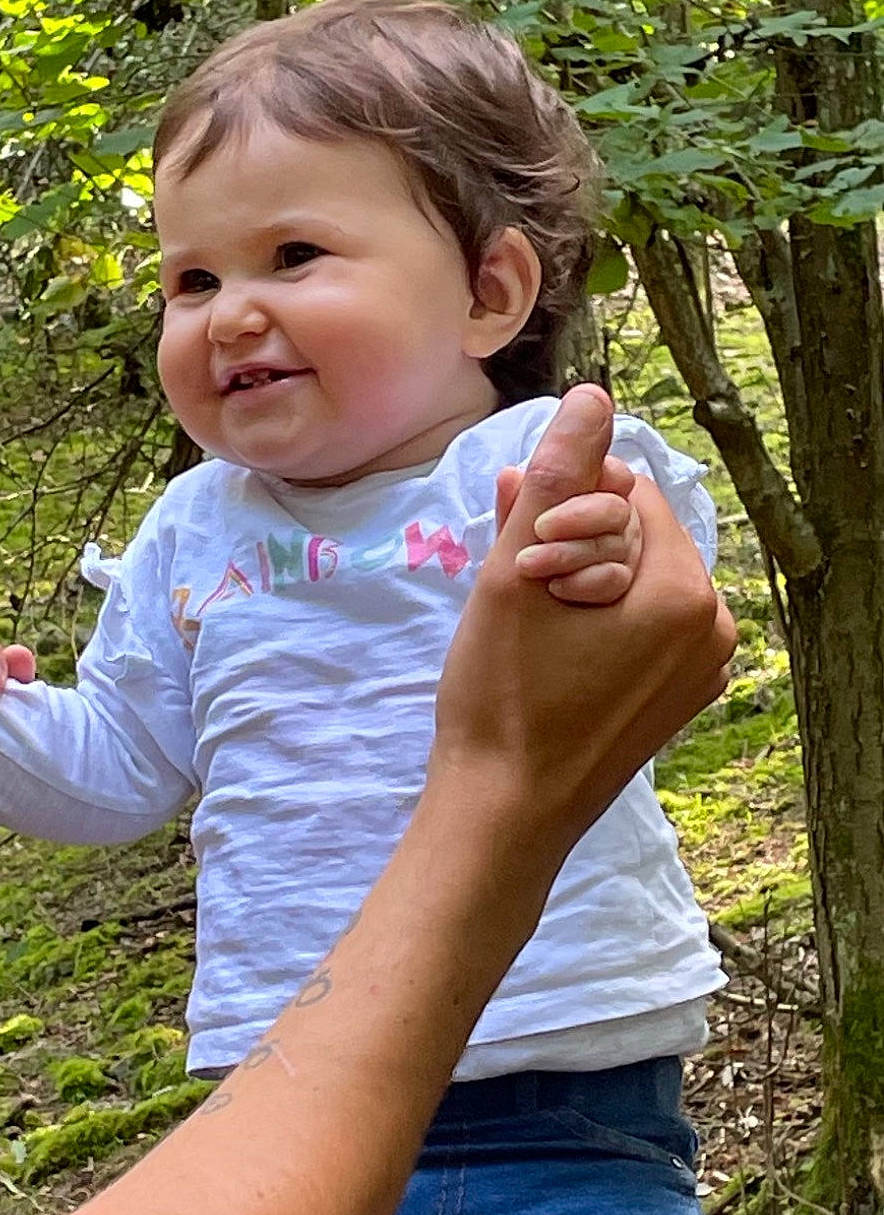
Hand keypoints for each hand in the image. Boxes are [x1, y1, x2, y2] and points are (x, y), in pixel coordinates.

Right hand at [433, 384, 733, 842]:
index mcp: (685, 595)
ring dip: (577, 578)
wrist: (504, 815)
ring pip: (633, 583)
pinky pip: (638, 630)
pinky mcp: (673, 701)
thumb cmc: (502, 700)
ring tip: (523, 616)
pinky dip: (593, 622)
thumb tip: (592, 398)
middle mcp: (711, 631)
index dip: (567, 508)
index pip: (631, 494)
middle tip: (511, 580)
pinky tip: (544, 646)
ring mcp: (698, 673)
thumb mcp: (516, 577)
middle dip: (571, 541)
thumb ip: (556, 480)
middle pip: (636, 538)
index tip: (521, 555)